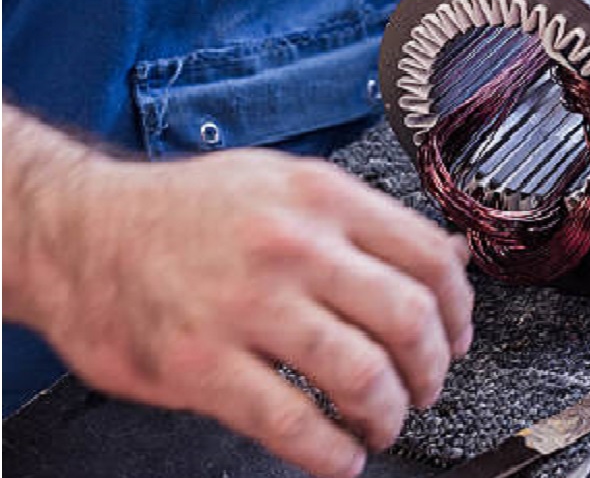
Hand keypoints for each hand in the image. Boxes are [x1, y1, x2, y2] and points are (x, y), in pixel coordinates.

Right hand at [9, 146, 472, 477]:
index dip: (460, 309)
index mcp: (321, 197)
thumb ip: (365, 222)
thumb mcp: (285, 184)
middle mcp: (292, 246)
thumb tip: (449, 255)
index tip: (458, 336)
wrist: (82, 230)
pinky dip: (332, 453)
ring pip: (362, 375)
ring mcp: (247, 305)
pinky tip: (341, 456)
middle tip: (427, 387)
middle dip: (433, 369)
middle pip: (408, 319)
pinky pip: (292, 422)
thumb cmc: (188, 210)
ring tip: (383, 423)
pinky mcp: (202, 363)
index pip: (428, 256)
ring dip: (389, 415)